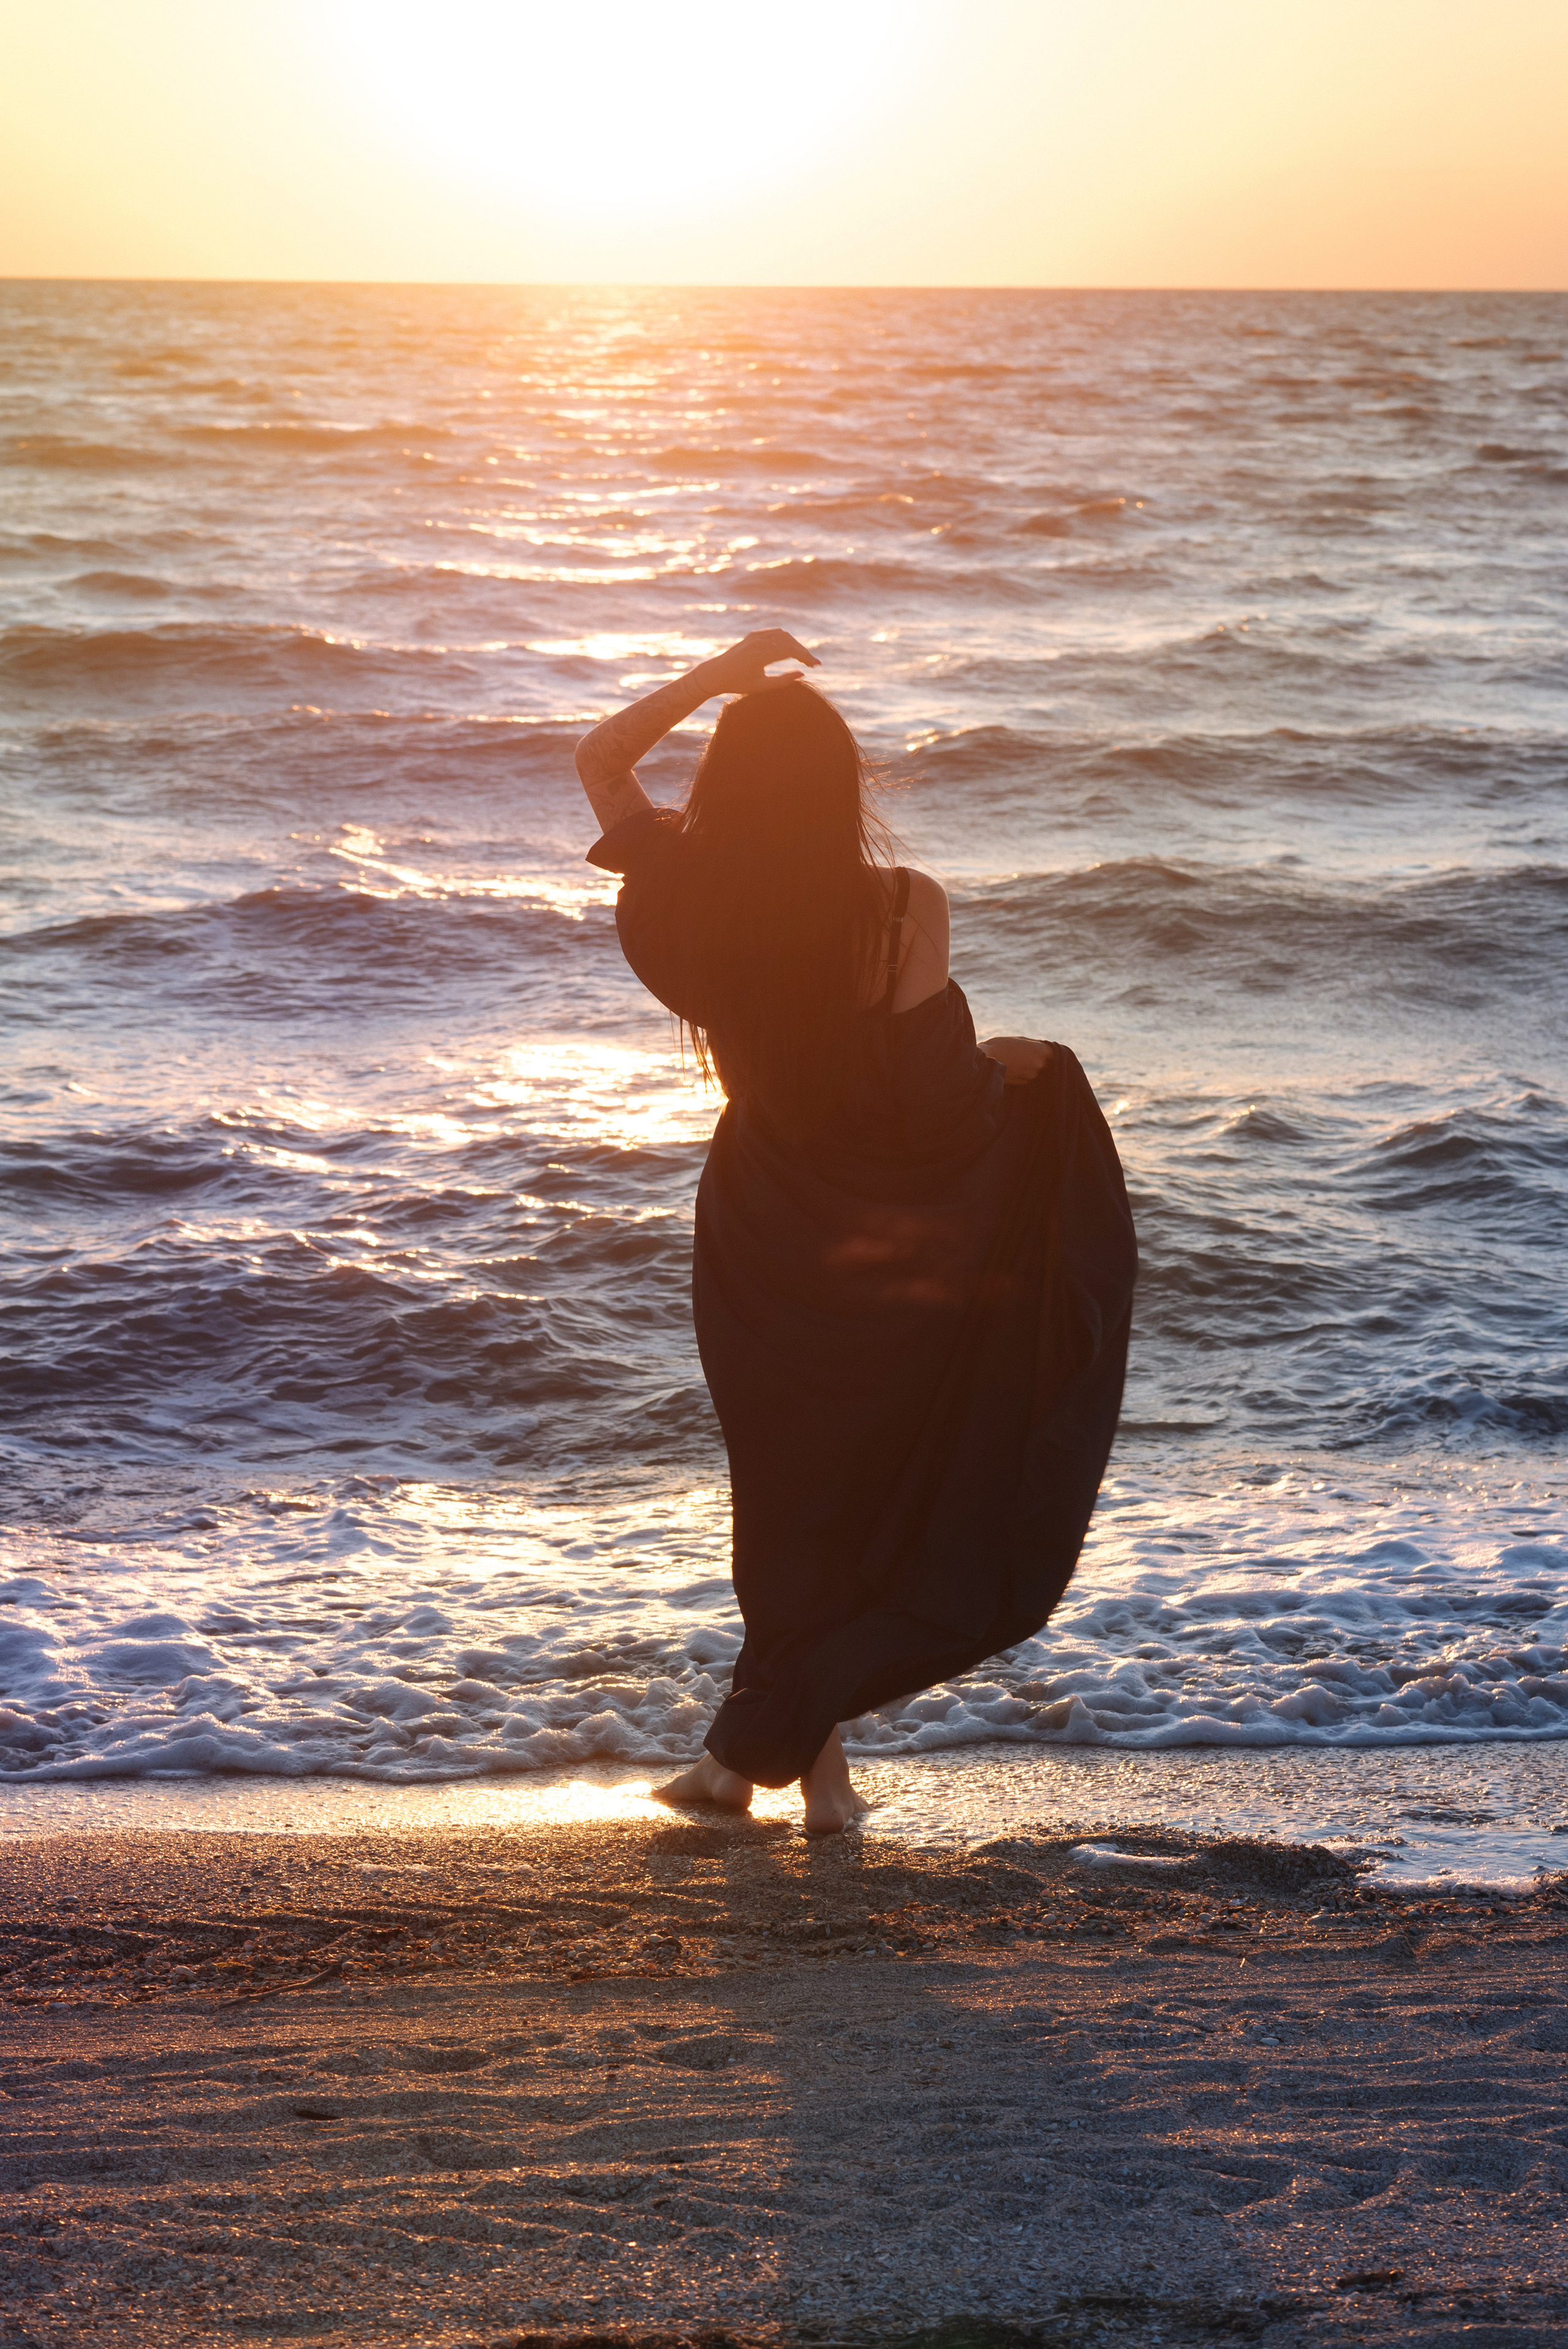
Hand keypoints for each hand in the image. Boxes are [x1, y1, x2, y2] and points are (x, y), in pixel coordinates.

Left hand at [703, 629, 820, 696]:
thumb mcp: (761, 687)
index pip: (791, 651)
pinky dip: (786, 639)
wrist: (715, 674)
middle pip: (789, 642)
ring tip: (803, 658)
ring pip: (783, 635)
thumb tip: (802, 674)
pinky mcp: (753, 635)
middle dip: (804, 652)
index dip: (806, 657)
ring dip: (795, 645)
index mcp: (760, 656)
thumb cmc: (737, 684)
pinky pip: (774, 632)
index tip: (817, 665)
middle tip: (813, 664)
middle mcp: (758, 642)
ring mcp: (755, 636)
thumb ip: (783, 681)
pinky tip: (791, 649)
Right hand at [980, 1035, 1055, 1085]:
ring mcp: (1031, 1075)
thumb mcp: (1020, 1039)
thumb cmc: (1001, 1046)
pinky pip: (1029, 1076)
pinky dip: (1024, 1072)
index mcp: (1041, 1052)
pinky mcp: (1023, 1083)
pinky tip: (1014, 1066)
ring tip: (1017, 1059)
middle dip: (1040, 1059)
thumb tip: (1046, 1048)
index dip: (1050, 1051)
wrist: (984, 1061)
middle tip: (1027, 1053)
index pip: (1055, 1053)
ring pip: (1037, 1070)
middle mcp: (1039, 1065)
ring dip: (1031, 1066)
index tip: (1044, 1050)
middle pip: (1047, 1062)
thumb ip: (1035, 1044)